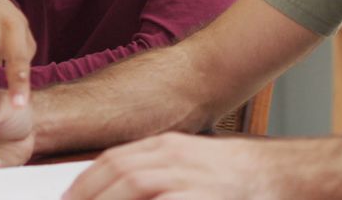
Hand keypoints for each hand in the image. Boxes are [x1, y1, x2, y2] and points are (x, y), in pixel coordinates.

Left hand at [65, 133, 274, 199]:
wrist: (273, 174)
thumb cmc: (227, 177)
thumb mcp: (185, 163)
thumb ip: (154, 171)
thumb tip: (114, 189)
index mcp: (166, 147)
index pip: (114, 159)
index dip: (86, 180)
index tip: (68, 197)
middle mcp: (174, 157)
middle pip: (120, 173)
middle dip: (89, 194)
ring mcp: (189, 177)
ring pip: (135, 184)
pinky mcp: (199, 197)